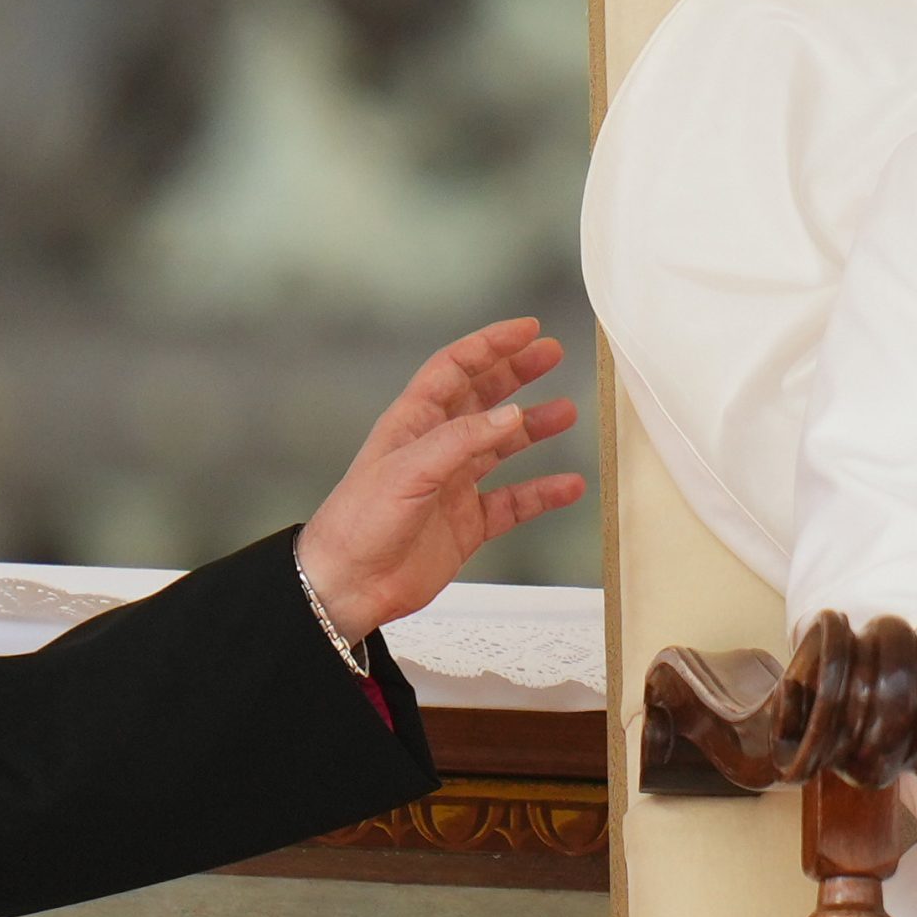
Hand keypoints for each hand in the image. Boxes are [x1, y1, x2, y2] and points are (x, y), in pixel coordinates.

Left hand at [295, 317, 585, 642]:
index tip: (527, 330)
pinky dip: (543, 493)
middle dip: (517, 373)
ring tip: (567, 413)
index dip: (489, 346)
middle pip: (482, 398)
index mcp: (413, 424)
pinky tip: (568, 487)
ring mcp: (453, 485)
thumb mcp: (408, 471)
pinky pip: (515, 501)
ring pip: (502, 445)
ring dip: (533, 428)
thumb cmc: (358, 524)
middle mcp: (435, 449)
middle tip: (551, 355)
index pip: (454, 369)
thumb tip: (512, 414)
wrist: (348, 586)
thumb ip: (462, 440)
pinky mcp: (467, 522)